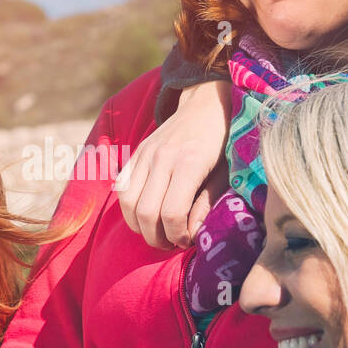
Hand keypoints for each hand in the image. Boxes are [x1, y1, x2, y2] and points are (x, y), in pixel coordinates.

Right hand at [115, 79, 231, 248]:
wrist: (206, 104)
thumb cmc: (222, 143)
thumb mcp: (225, 175)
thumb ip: (207, 205)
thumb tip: (191, 234)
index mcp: (189, 163)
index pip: (172, 213)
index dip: (177, 235)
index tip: (187, 240)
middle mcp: (162, 158)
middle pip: (147, 213)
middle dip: (157, 237)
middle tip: (171, 243)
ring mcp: (145, 154)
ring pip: (129, 204)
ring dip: (140, 226)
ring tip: (157, 232)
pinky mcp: (136, 153)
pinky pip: (122, 189)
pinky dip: (129, 209)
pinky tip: (146, 215)